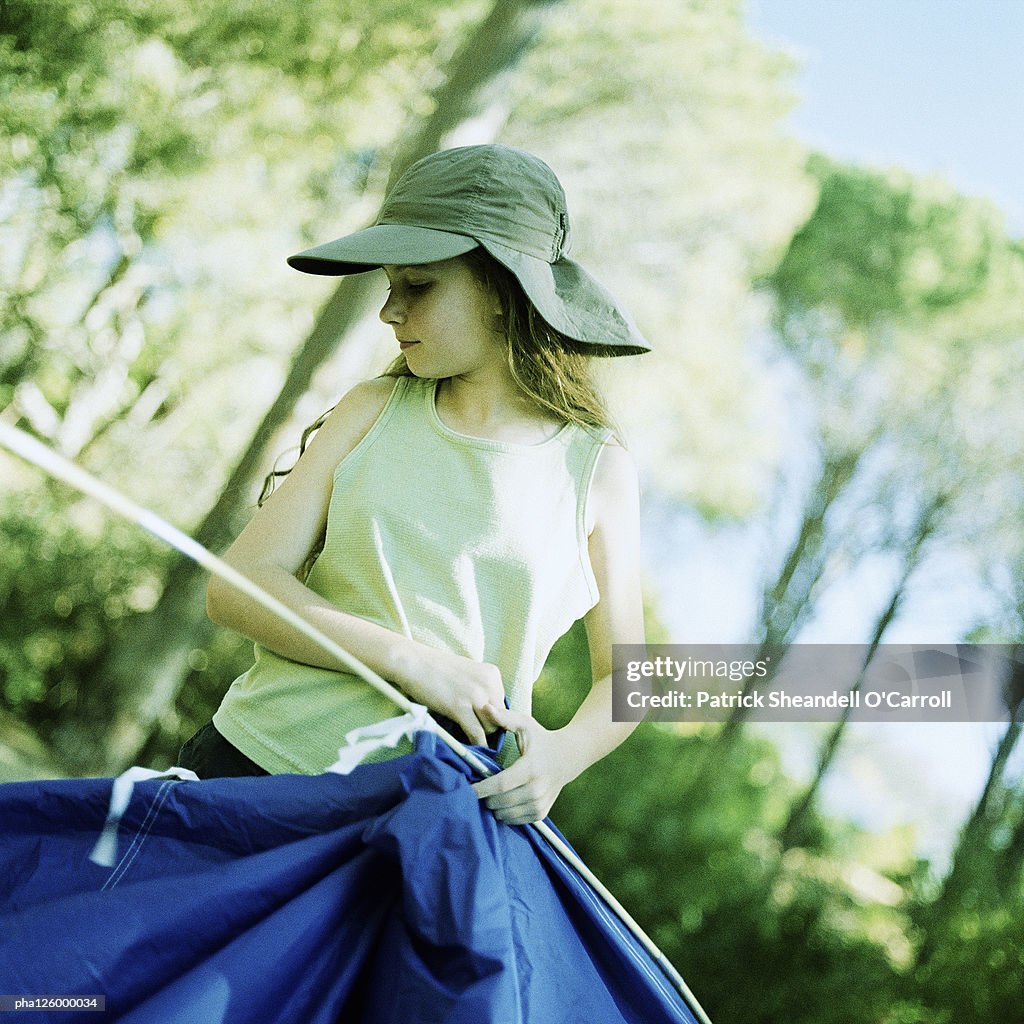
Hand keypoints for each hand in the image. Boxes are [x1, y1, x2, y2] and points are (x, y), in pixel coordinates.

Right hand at [393, 644, 505, 746]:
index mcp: (492, 674)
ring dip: (480, 734)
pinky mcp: (459, 707)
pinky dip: (476, 744)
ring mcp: (475, 695)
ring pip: (490, 728)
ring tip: (467, 733)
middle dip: (488, 726)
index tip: (480, 720)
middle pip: (500, 718)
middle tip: (472, 727)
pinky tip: (470, 748)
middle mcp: (488, 683)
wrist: (414, 662)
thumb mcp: (468, 675)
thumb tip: (489, 714)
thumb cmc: (437, 669)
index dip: (492, 716)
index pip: (502, 705)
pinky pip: (476, 733)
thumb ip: (481, 690)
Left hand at [471, 704, 574, 824]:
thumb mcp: (525, 724)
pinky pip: (516, 820)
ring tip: (489, 796)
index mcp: (530, 768)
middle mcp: (537, 788)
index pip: (500, 784)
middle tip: (477, 791)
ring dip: (493, 808)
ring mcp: (540, 802)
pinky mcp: (542, 812)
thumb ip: (505, 718)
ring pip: (506, 814)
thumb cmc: (543, 739)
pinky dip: (505, 815)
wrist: (569, 757)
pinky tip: (501, 804)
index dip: (481, 789)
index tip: (467, 789)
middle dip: (484, 798)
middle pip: (500, 802)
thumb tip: (485, 706)